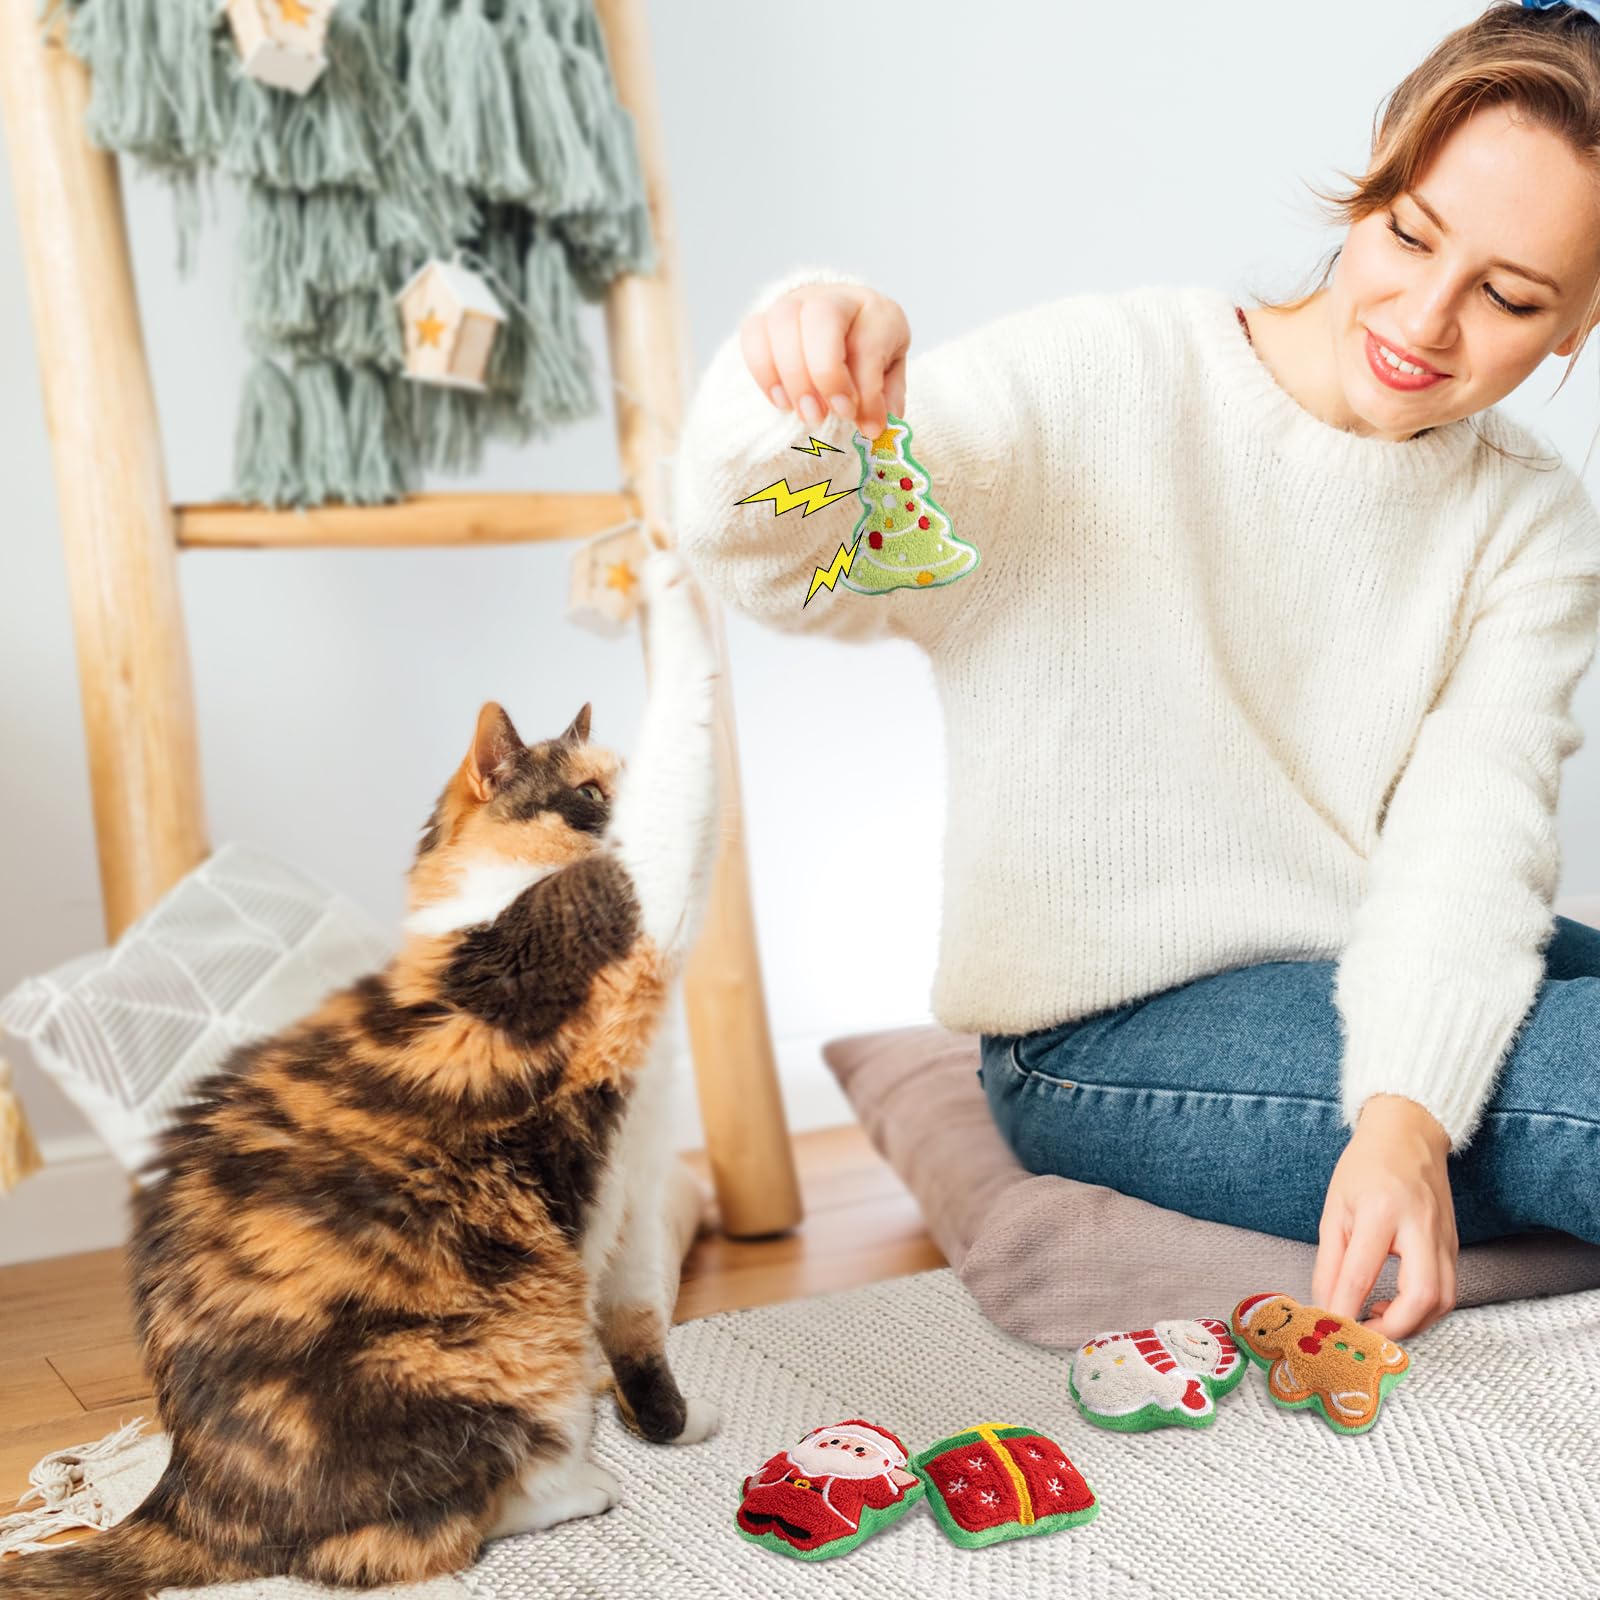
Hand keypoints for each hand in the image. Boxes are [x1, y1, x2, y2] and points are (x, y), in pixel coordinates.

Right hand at [740, 283, 909, 438]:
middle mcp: (838, 298)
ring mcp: (799, 301)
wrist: (844, 330)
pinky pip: (754, 333)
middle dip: (822, 372)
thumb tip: (874, 426)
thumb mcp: (890, 375)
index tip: (866, 425)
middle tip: (825, 415)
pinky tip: (781, 402)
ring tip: (806, 414)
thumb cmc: (870, 358)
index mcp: (878, 312)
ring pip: (783, 320)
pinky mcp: (768, 316)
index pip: (867, 343)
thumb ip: (886, 399)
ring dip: (791, 375)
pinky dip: (764, 372)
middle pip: (822, 315)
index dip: (865, 389)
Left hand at [1310, 1094, 1459, 1342]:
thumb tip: (1325, 1305)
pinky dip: (1423, 1310)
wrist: (1408, 1135)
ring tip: (1376, 1318)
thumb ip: (1330, 1261)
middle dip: (1393, 1327)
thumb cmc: (1366, 1167)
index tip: (1332, 1330)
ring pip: (1443, 1300)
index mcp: (1379, 1211)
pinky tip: (1395, 1304)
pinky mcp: (1455, 1246)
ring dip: (1412, 1323)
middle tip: (1363, 1333)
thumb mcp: (1335, 1208)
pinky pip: (1448, 1290)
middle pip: (1422, 1295)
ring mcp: (1444, 1238)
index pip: (1362, 1273)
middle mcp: (1419, 1226)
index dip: (1345, 1308)